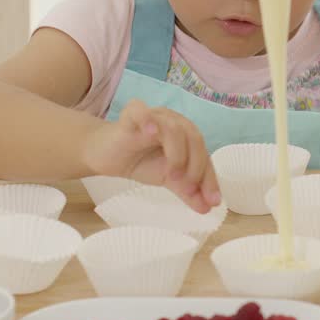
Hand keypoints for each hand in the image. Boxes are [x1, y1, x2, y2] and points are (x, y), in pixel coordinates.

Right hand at [82, 99, 220, 212]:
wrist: (106, 157)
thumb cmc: (140, 162)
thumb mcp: (167, 180)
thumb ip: (187, 192)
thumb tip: (206, 208)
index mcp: (186, 135)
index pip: (204, 154)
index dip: (210, 178)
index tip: (212, 202)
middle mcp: (174, 121)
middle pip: (194, 138)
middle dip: (196, 166)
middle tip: (189, 188)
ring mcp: (153, 116)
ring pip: (174, 127)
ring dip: (178, 154)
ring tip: (172, 175)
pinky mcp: (130, 116)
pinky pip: (140, 110)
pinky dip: (148, 119)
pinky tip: (150, 132)